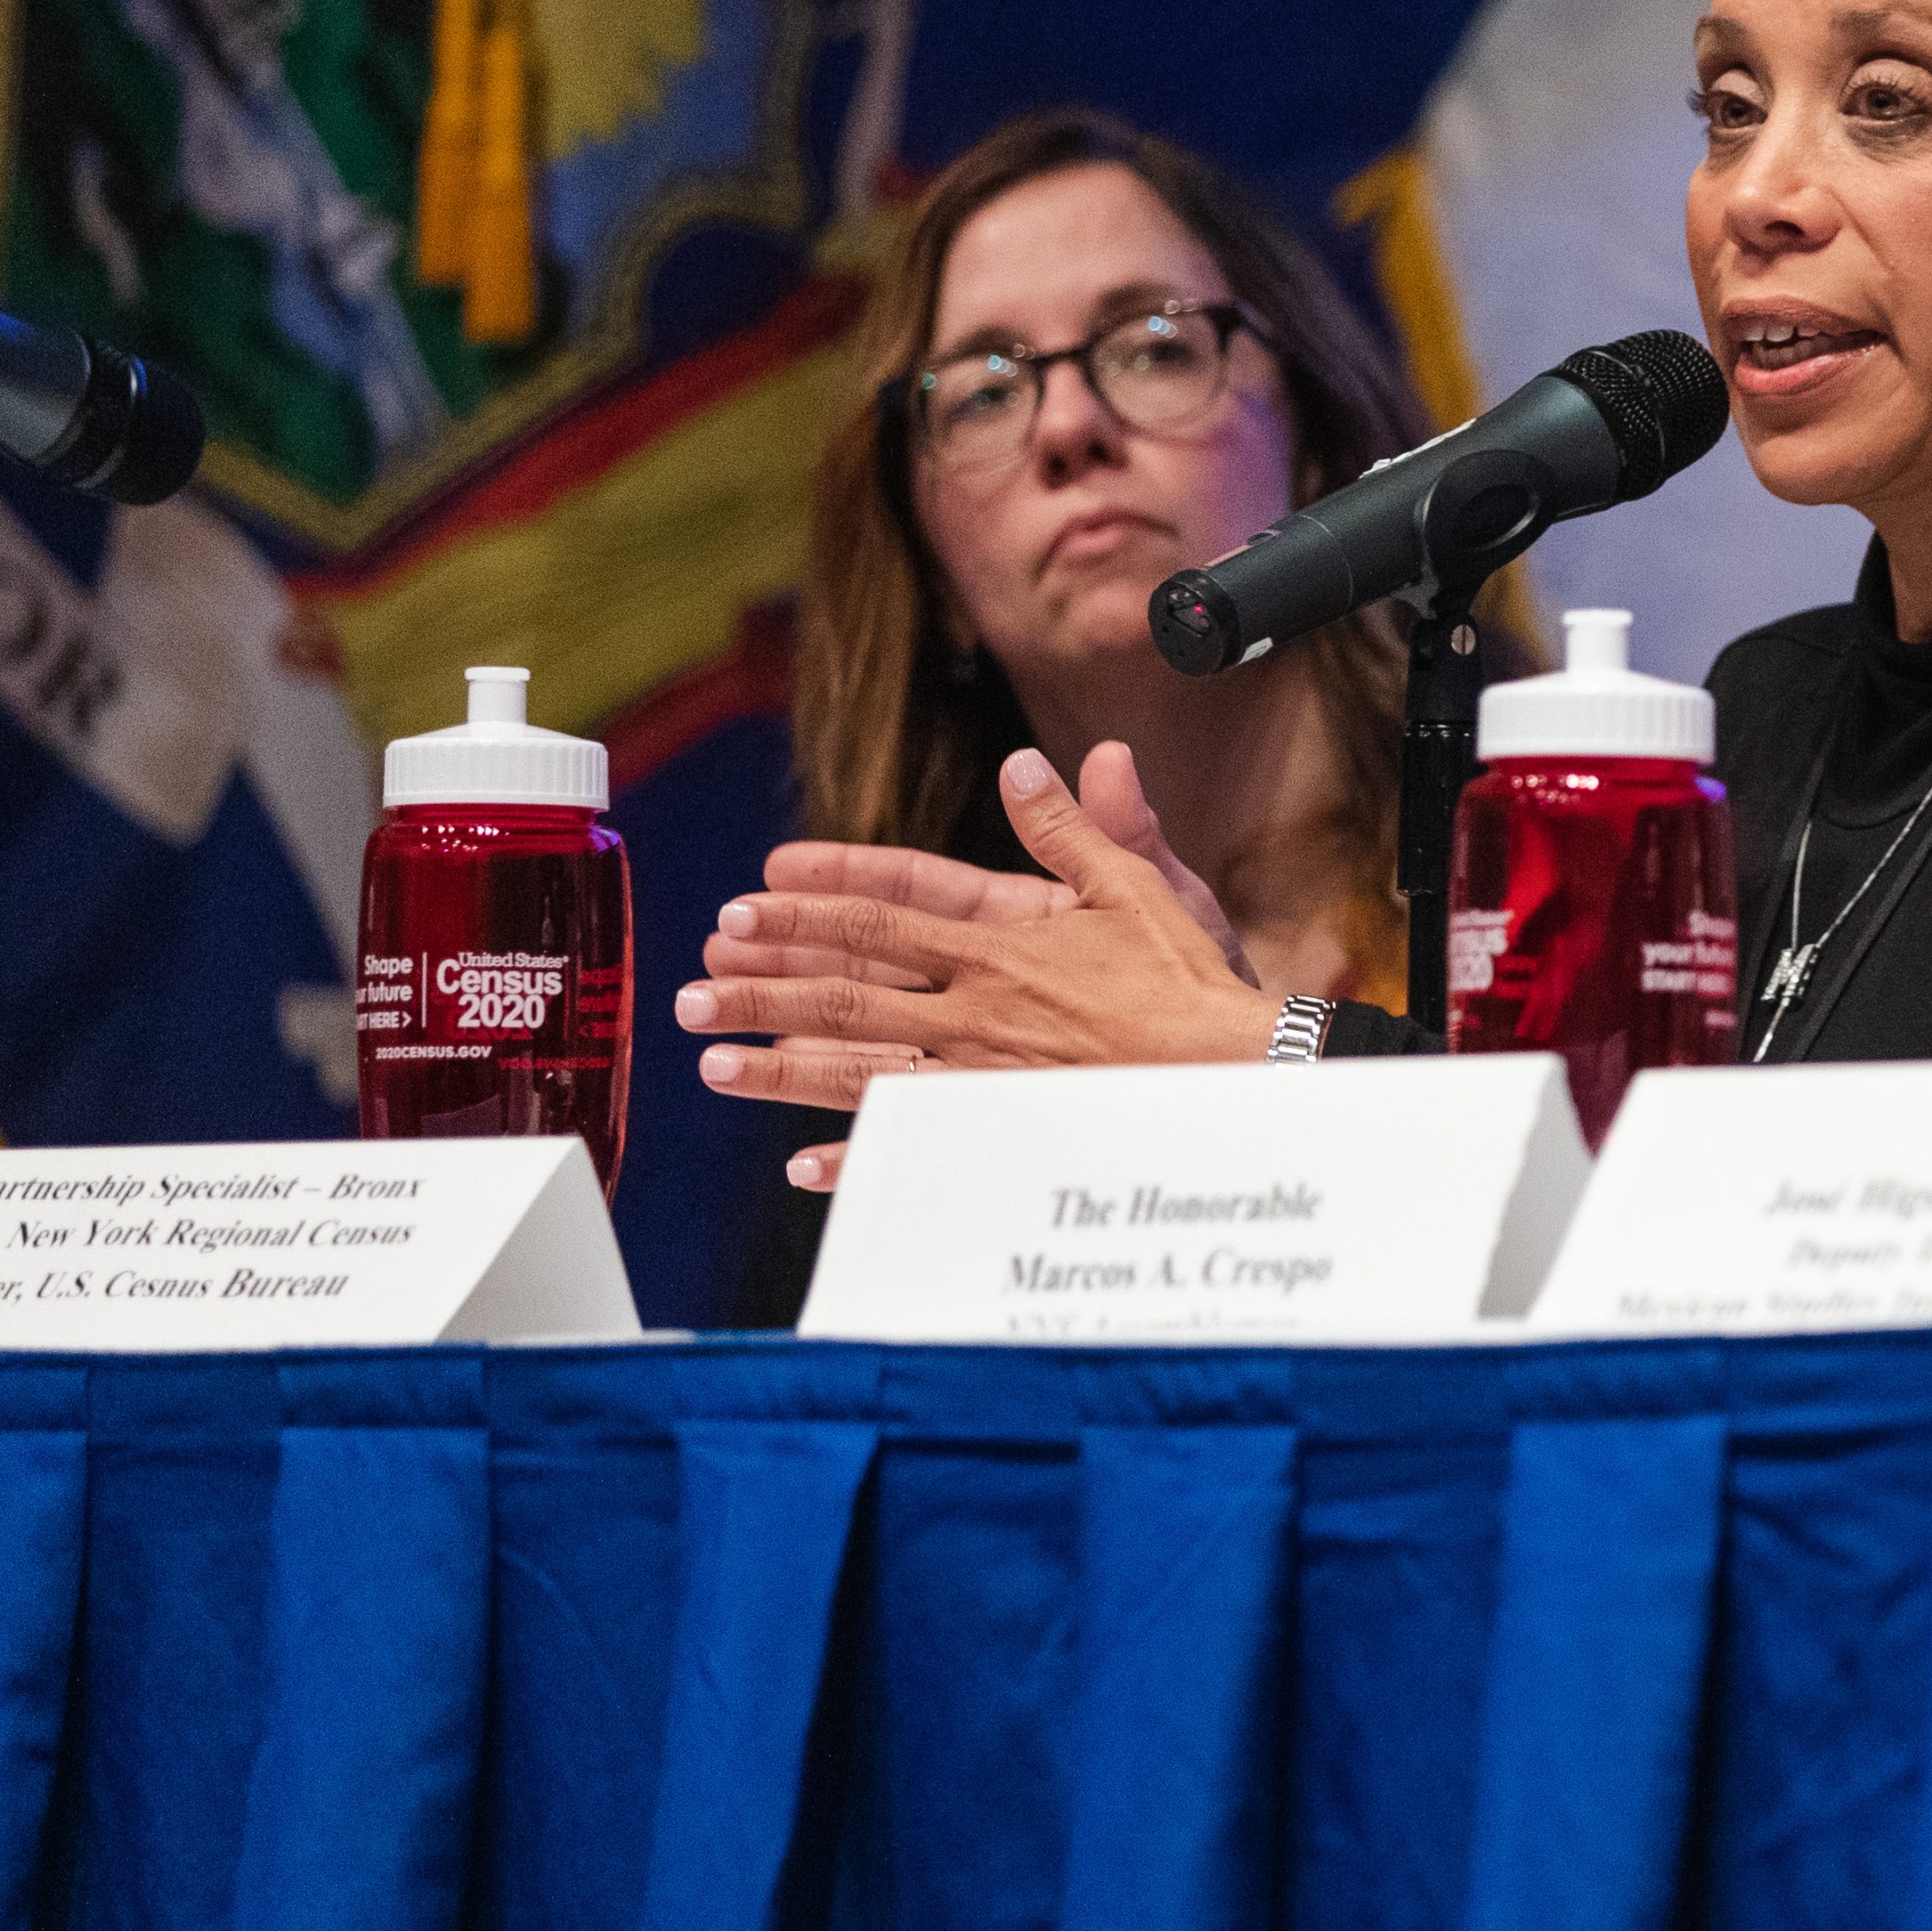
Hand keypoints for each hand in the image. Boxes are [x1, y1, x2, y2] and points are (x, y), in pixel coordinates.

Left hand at [683, 748, 1283, 1176]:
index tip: (748, 902)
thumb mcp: (1138, 884)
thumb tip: (1035, 763)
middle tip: (693, 987)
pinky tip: (803, 1167)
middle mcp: (978, 1004)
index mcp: (1004, 940)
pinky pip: (915, 1141)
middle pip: (847, 990)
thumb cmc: (1193, 979)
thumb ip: (1078, 825)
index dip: (810, 906)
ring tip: (711, 1061)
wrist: (1238, 1066)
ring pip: (859, 1063)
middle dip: (764, 986)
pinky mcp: (1001, 1124)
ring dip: (778, 1064)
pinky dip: (857, 1157)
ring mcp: (982, 1069)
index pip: (884, 914)